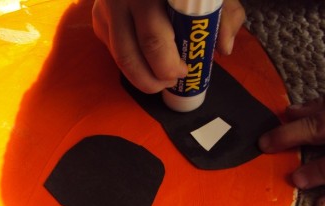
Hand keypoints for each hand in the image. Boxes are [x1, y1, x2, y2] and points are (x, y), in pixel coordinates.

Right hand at [92, 0, 245, 92]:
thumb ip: (226, 13)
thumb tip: (222, 48)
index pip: (154, 39)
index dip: (169, 63)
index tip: (185, 70)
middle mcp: (123, 0)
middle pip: (132, 54)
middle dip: (154, 77)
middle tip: (173, 80)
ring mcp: (106, 9)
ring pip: (120, 57)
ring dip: (141, 77)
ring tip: (161, 79)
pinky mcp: (98, 19)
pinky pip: (114, 50)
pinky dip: (133, 60)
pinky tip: (146, 56)